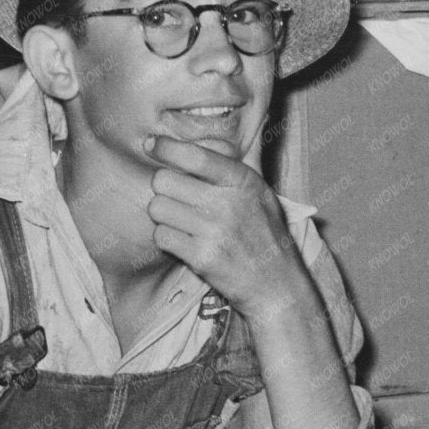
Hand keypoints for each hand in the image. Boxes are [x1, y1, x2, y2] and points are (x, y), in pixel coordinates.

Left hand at [144, 135, 306, 313]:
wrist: (276, 284)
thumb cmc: (263, 233)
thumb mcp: (257, 191)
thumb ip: (225, 164)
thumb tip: (177, 143)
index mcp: (242, 181)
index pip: (192, 155)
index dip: (165, 147)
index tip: (152, 145)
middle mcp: (228, 204)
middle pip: (163, 181)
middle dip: (165, 189)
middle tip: (180, 200)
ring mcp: (214, 232)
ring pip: (157, 208)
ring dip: (165, 216)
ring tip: (186, 223)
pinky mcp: (202, 257)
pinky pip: (161, 236)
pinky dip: (168, 239)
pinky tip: (187, 242)